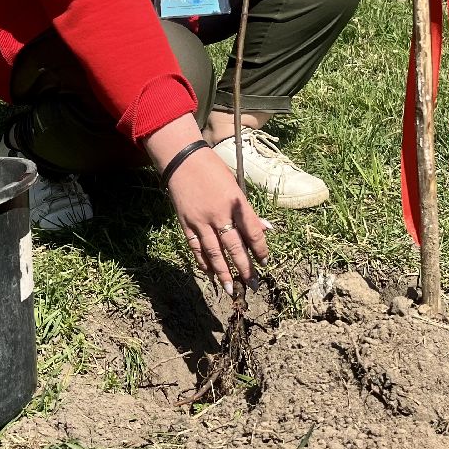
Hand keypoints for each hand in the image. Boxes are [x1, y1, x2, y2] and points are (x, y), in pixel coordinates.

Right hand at [167, 148, 269, 293]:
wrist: (182, 160)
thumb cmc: (213, 170)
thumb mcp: (235, 186)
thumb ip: (248, 211)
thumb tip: (266, 229)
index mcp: (236, 202)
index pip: (252, 231)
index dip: (260, 249)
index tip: (265, 262)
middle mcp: (219, 213)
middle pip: (234, 246)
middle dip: (244, 268)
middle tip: (252, 284)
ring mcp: (201, 220)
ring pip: (214, 252)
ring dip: (224, 272)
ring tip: (232, 289)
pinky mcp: (186, 223)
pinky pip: (196, 247)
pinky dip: (203, 262)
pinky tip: (210, 273)